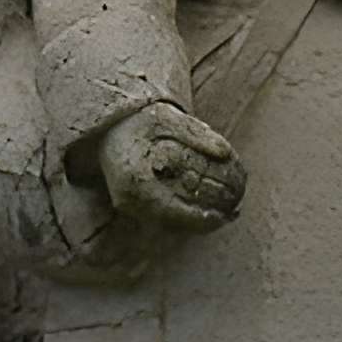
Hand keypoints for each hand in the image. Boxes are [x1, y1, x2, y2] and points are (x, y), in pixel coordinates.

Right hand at [97, 101, 246, 233]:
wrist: (107, 127)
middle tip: (234, 214)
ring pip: (169, 224)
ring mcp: (129, 206)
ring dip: (198, 222)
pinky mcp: (133, 207)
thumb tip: (226, 153)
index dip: (201, 218)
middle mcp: (129, 199)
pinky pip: (164, 217)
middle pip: (174, 223)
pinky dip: (186, 215)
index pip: (173, 210)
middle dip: (205, 222)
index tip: (226, 216)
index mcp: (135, 180)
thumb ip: (195, 133)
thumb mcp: (165, 118)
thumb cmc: (136, 120)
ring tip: (228, 213)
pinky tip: (208, 208)